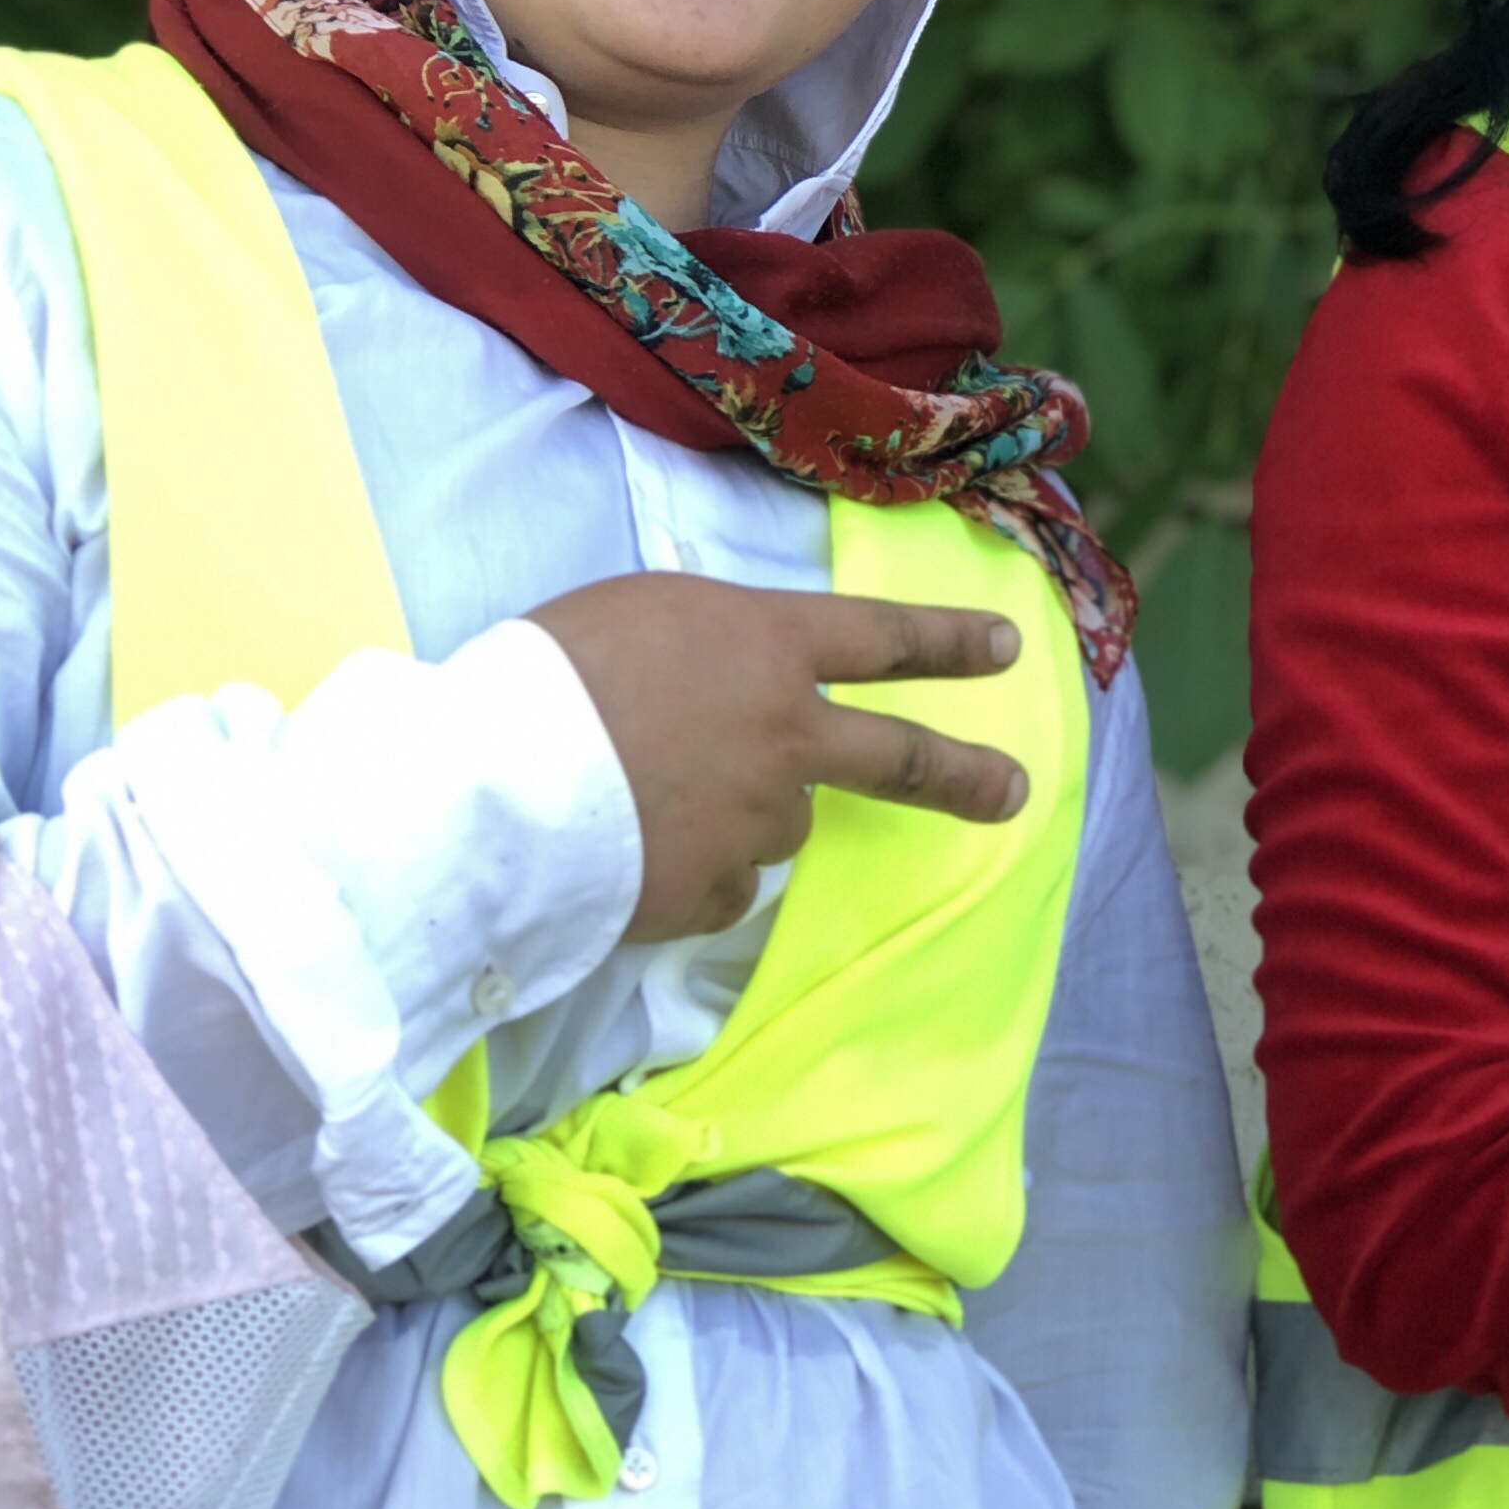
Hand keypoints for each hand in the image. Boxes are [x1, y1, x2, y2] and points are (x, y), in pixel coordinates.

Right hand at [529, 573, 1029, 942]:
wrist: (493, 785)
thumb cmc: (549, 673)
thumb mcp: (640, 614)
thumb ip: (708, 648)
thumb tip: (725, 679)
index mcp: (766, 646)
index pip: (884, 637)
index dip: (949, 640)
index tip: (1006, 647)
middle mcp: (785, 735)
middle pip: (901, 759)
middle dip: (965, 774)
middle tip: (1014, 791)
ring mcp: (757, 821)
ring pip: (780, 823)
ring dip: (742, 815)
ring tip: (655, 799)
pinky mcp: (714, 894)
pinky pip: (722, 885)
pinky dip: (692, 873)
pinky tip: (637, 853)